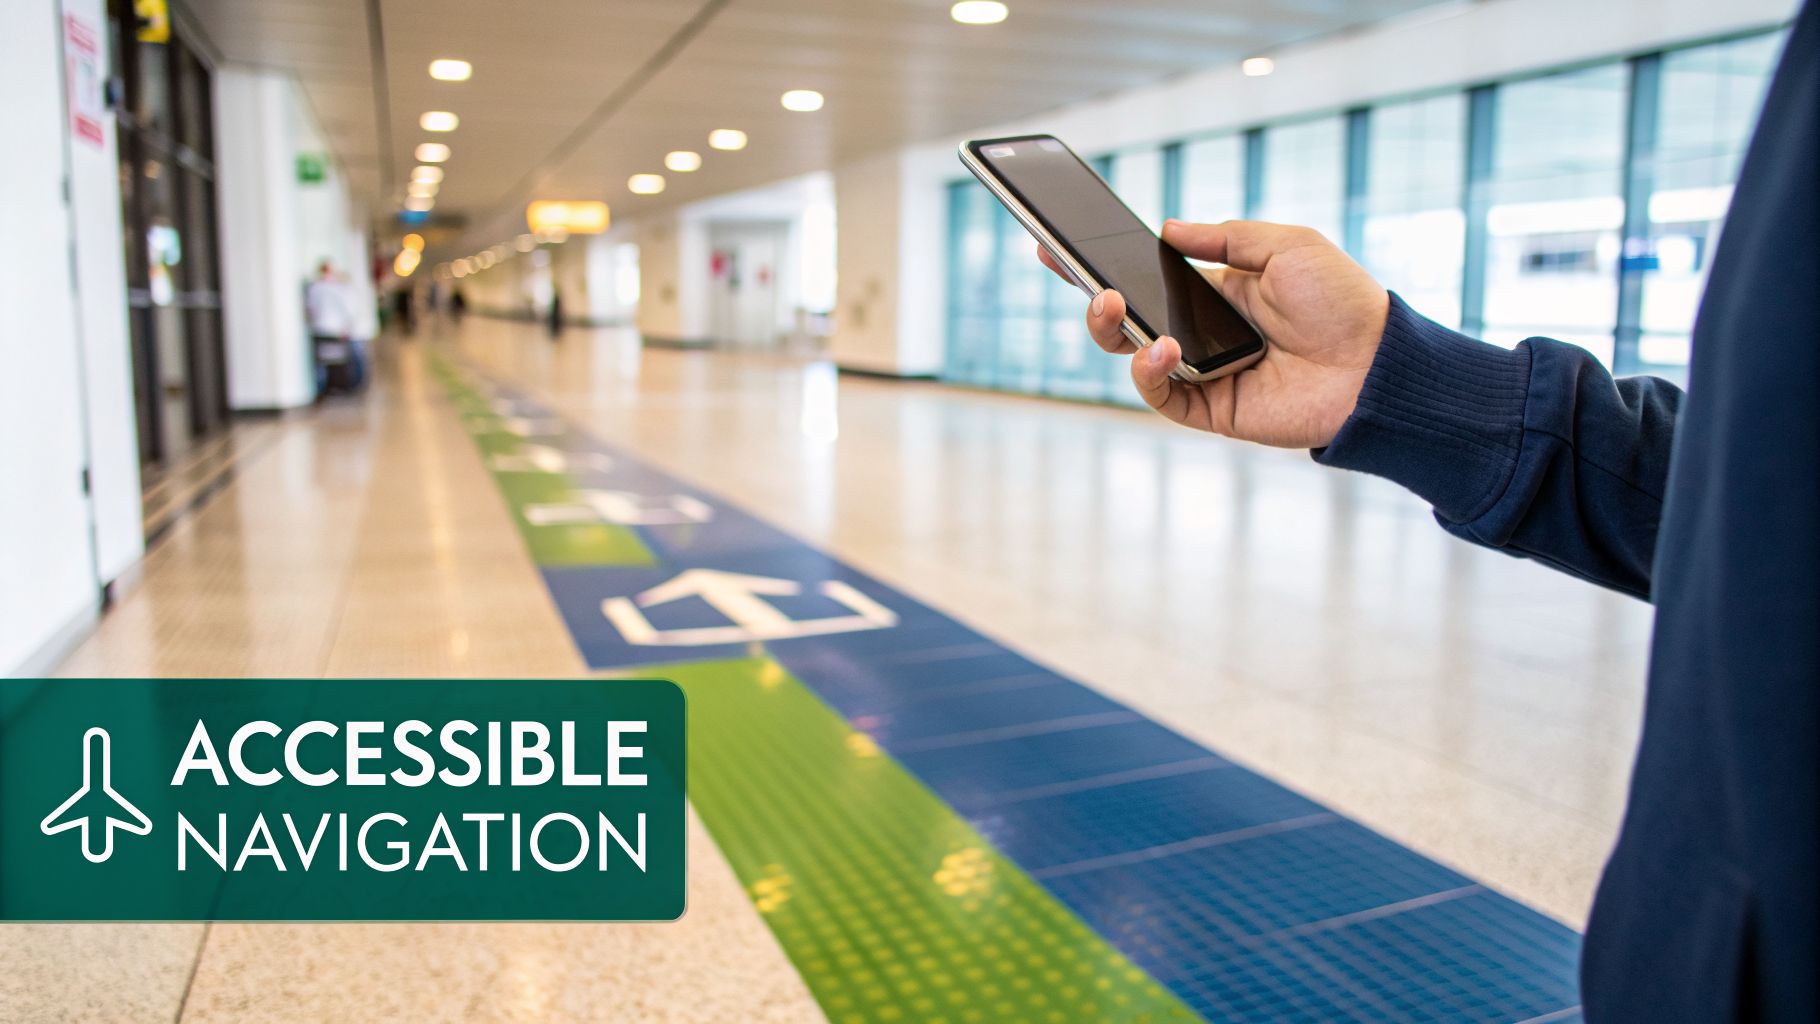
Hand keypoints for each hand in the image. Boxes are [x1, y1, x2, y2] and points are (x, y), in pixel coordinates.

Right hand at [1038, 219, 1388, 448]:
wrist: (1378, 364)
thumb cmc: (1341, 301)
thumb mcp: (1286, 245)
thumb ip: (1225, 237)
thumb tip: (1168, 230)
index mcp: (1215, 292)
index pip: (1145, 277)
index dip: (1100, 265)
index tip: (1056, 245)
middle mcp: (1202, 333)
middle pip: (1127, 320)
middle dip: (1091, 296)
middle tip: (1074, 270)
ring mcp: (1203, 373)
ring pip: (1132, 357)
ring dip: (1112, 330)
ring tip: (1112, 304)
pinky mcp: (1212, 410)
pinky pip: (1161, 396)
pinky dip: (1149, 373)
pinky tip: (1162, 350)